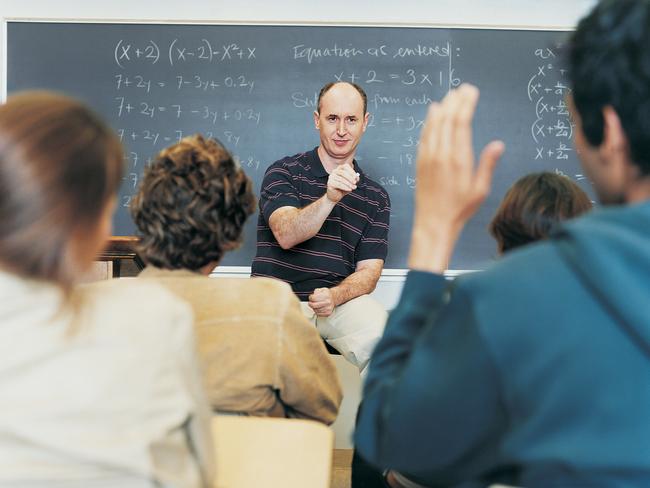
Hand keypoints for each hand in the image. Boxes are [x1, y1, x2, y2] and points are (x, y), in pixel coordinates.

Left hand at [308, 287, 335, 316]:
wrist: (333, 298)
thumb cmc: (327, 294)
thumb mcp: (321, 289)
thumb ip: (315, 292)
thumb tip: (311, 296)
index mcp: (326, 295)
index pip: (313, 298)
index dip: (310, 298)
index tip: (311, 297)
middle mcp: (328, 302)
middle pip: (313, 305)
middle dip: (310, 304)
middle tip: (311, 302)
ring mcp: (328, 308)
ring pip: (315, 310)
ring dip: (314, 308)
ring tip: (316, 304)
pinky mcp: (328, 313)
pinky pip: (318, 314)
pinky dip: (317, 311)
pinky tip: (319, 308)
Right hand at [326, 164, 358, 202]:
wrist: (336, 195)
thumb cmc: (343, 188)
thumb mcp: (350, 183)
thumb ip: (354, 179)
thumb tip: (357, 177)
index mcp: (340, 169)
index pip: (346, 166)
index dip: (351, 171)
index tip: (356, 177)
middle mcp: (335, 171)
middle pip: (343, 172)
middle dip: (350, 178)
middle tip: (355, 182)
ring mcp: (331, 177)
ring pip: (341, 179)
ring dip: (349, 184)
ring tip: (353, 187)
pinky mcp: (330, 183)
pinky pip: (339, 184)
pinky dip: (345, 187)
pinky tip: (349, 189)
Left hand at [409, 84, 504, 272]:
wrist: (433, 223)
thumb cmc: (460, 209)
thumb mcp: (480, 190)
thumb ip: (487, 165)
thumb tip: (498, 144)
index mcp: (459, 159)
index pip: (461, 124)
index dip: (466, 105)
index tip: (471, 92)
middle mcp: (442, 155)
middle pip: (448, 120)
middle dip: (456, 101)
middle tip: (463, 88)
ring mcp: (428, 157)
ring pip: (434, 125)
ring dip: (443, 107)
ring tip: (451, 95)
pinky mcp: (420, 162)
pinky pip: (424, 135)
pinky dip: (429, 121)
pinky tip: (434, 111)